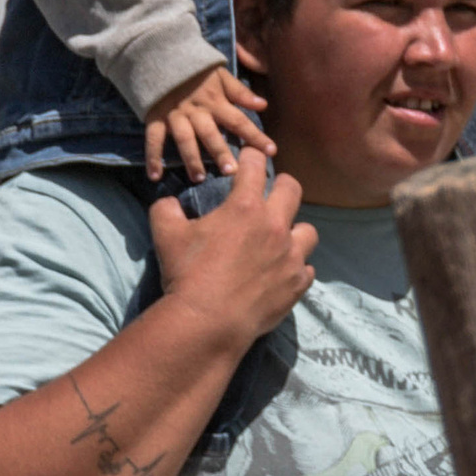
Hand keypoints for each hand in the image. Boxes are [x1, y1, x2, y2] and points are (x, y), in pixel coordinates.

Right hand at [145, 63, 271, 183]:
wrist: (160, 56)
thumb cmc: (197, 71)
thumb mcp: (220, 75)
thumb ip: (240, 92)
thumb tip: (263, 105)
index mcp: (215, 101)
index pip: (239, 121)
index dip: (255, 136)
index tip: (272, 151)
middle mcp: (196, 110)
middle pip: (210, 133)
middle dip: (220, 152)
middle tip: (231, 172)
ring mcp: (175, 115)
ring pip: (184, 138)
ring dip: (191, 158)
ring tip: (198, 178)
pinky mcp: (156, 118)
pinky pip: (154, 139)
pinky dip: (152, 157)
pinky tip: (155, 176)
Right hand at [146, 147, 314, 352]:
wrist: (209, 320)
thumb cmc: (187, 274)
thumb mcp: (166, 234)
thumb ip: (167, 208)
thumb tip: (169, 201)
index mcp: (246, 207)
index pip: (256, 165)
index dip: (252, 155)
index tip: (250, 157)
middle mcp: (275, 226)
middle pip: (293, 190)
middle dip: (283, 185)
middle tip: (272, 192)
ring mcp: (291, 256)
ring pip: (309, 231)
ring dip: (296, 231)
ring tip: (282, 239)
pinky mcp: (297, 283)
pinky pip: (307, 268)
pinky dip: (296, 267)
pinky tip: (282, 272)